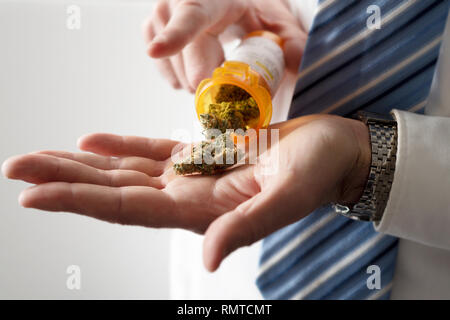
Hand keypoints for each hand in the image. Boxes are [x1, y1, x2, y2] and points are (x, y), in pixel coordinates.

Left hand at [1, 115, 370, 270]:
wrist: (334, 152)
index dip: (79, 201)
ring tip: (41, 155)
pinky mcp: (203, 154)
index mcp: (203, 210)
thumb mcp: (289, 197)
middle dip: (63, 180)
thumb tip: (210, 257)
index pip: (128, 208)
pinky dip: (119, 146)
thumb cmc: (319, 171)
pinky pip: (151, 151)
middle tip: (16, 167)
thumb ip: (248, 227)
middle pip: (114, 190)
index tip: (31, 195)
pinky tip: (91, 141)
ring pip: (125, 170)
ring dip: (82, 164)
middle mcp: (189, 197)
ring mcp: (193, 175)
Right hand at [143, 0, 306, 91]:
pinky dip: (184, 77)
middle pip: (183, 55)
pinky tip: (201, 66)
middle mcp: (179, 2)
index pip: (191, 14)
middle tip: (227, 85)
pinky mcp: (152, 31)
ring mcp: (161, 17)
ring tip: (217, 65)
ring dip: (198, 80)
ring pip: (173, 69)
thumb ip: (291, 40)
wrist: (228, 5)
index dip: (175, 35)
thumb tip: (296, 59)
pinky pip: (165, 70)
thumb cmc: (251, 12)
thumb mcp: (277, 21)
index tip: (156, 52)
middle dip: (206, 79)